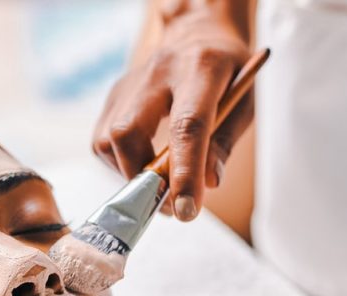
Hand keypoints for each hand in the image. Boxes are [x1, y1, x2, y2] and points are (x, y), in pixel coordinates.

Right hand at [93, 3, 252, 220]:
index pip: (187, 125)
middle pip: (129, 132)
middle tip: (168, 206)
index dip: (185, 172)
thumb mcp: (244, 103)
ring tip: (157, 185)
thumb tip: (206, 185)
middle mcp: (157, 72)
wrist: (198, 34)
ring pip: (108, 140)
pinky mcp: (113, 96)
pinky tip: (142, 165)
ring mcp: (129, 83)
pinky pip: (102, 143)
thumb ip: (223, 142)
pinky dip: (120, 165)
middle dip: (143, 179)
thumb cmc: (227, 74)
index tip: (187, 212)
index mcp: (200, 68)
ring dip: (130, 175)